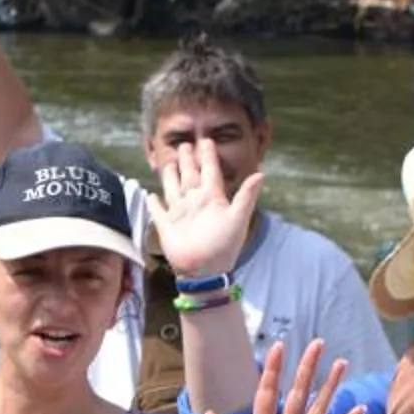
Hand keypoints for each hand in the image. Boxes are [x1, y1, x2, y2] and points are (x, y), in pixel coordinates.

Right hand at [147, 136, 262, 280]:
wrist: (204, 272)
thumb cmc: (224, 246)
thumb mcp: (238, 218)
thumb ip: (247, 195)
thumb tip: (262, 174)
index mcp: (212, 198)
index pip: (210, 171)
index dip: (208, 156)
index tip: (206, 141)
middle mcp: (195, 202)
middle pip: (190, 175)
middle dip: (188, 160)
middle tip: (186, 145)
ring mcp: (180, 214)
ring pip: (173, 188)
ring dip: (171, 175)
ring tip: (170, 162)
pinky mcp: (166, 226)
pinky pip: (158, 211)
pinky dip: (154, 203)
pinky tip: (151, 195)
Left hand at [197, 343, 363, 413]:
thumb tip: (209, 413)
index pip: (268, 393)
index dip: (274, 371)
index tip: (280, 346)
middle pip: (298, 393)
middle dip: (307, 368)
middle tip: (318, 343)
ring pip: (319, 409)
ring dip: (330, 387)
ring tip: (342, 363)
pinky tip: (358, 409)